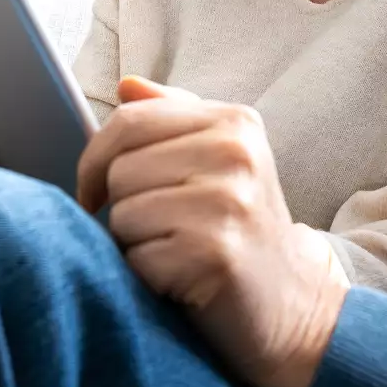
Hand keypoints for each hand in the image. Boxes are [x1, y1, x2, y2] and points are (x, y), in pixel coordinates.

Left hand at [77, 76, 348, 386]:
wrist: (291, 301)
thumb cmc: (238, 225)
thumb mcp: (218, 157)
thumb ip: (172, 117)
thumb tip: (126, 85)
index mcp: (234, 121)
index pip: (129, 120)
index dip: (96, 159)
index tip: (96, 189)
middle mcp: (236, 154)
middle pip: (120, 170)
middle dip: (122, 206)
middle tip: (158, 228)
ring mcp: (229, 203)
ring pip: (123, 214)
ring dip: (133, 244)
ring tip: (173, 250)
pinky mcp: (214, 254)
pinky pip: (136, 258)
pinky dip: (146, 276)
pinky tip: (180, 278)